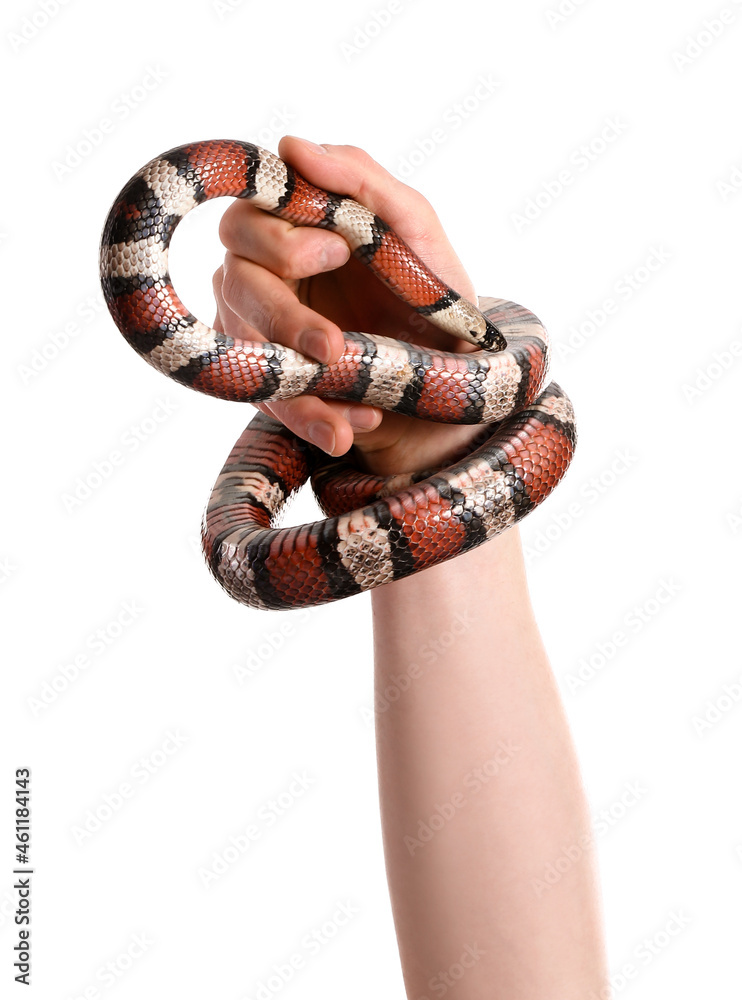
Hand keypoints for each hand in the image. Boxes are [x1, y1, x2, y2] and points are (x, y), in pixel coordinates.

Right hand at [212, 135, 486, 477]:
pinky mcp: (268, 383)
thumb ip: (362, 180)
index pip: (248, 217)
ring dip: (296, 376)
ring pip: (245, 345)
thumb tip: (290, 144)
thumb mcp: (415, 231)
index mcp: (291, 227)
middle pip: (236, 280)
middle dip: (283, 314)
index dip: (281, 237)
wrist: (449, 380)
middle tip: (334, 343)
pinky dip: (310, 417)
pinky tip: (353, 427)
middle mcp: (259, 273)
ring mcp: (257, 331)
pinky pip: (270, 400)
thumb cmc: (430, 294)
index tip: (337, 251)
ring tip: (356, 403)